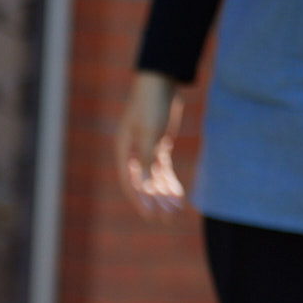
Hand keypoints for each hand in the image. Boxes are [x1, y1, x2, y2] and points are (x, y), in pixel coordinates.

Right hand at [114, 70, 186, 219]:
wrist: (160, 83)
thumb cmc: (150, 105)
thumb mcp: (149, 133)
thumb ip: (146, 159)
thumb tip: (143, 185)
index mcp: (124, 152)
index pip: (131, 182)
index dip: (141, 200)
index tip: (150, 215)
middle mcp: (133, 154)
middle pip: (144, 184)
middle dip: (155, 201)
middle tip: (165, 219)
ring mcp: (146, 151)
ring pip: (155, 179)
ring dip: (164, 195)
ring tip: (175, 212)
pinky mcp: (159, 146)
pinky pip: (163, 170)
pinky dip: (170, 181)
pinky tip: (178, 195)